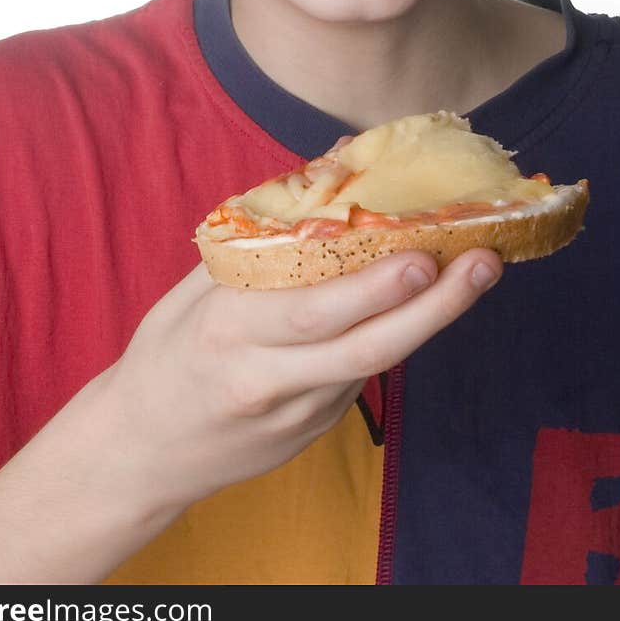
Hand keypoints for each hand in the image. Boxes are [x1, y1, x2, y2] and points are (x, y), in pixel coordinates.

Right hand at [101, 247, 501, 524]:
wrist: (140, 452)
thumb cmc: (168, 352)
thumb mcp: (193, 290)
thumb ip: (259, 239)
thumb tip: (328, 168)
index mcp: (228, 330)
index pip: (313, 311)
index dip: (372, 288)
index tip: (423, 252)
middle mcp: (266, 377)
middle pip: (362, 348)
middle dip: (429, 306)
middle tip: (479, 263)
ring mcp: (295, 415)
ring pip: (373, 367)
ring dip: (430, 320)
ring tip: (477, 275)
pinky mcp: (313, 433)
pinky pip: (359, 378)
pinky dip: (395, 335)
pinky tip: (429, 302)